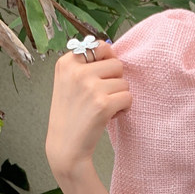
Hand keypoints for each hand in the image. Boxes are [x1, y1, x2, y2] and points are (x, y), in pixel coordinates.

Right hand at [45, 39, 130, 174]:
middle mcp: (77, 71)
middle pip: (116, 64)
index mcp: (66, 62)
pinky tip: (111, 116)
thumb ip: (85, 65)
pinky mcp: (103, 104)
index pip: (99, 46)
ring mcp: (90, 87)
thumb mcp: (68, 83)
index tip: (103, 76)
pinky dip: (124, 108)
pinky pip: (128, 98)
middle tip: (104, 96)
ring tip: (104, 108)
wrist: (66, 146)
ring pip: (124, 83)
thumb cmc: (71, 115)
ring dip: (120, 96)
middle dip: (116, 81)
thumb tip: (111, 49)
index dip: (108, 61)